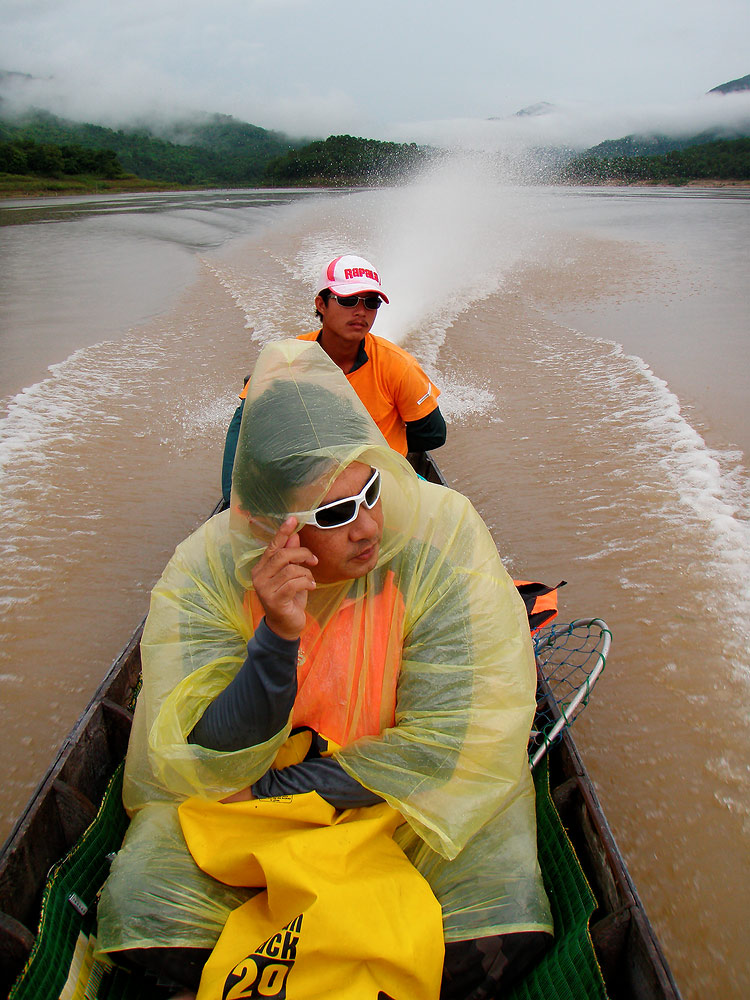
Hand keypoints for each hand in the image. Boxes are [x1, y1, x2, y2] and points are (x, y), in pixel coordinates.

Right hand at [251, 517, 316, 640]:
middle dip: (302, 554)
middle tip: (313, 561)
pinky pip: (294, 583)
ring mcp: (264, 589)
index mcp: (261, 567)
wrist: (286, 625)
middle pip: (283, 555)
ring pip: (291, 569)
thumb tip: (294, 536)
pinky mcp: (274, 600)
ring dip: (306, 574)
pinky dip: (307, 583)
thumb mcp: (292, 574)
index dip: (283, 532)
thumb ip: (291, 556)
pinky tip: (310, 587)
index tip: (292, 519)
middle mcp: (259, 576)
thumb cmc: (289, 598)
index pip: (272, 546)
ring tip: (310, 581)